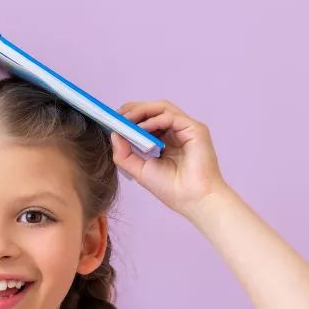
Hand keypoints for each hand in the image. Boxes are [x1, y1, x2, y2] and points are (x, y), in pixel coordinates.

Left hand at [111, 100, 229, 217]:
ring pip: (162, 108)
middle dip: (133, 110)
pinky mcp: (195, 129)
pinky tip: (141, 128)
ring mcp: (186, 129)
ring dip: (141, 111)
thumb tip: (114, 134)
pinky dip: (154, 120)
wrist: (193, 200)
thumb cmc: (172, 189)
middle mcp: (177, 132)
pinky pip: (171, 116)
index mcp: (167, 141)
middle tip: (116, 115)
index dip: (131, 118)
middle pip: (154, 110)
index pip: (148, 120)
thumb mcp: (140, 170)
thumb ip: (124, 154)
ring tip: (126, 120)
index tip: (113, 120)